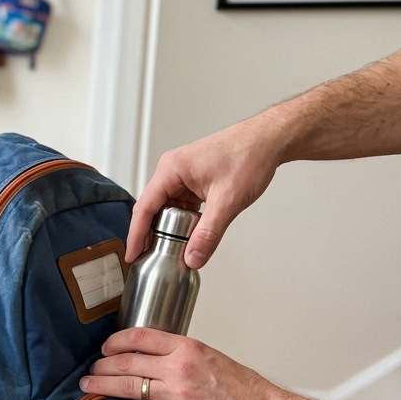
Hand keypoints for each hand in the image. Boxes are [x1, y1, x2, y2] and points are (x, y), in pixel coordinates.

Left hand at [78, 328, 286, 399]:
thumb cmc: (240, 387)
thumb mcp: (208, 356)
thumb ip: (178, 353)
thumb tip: (148, 353)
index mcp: (186, 348)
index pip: (138, 337)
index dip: (114, 342)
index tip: (105, 348)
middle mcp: (178, 368)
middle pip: (126, 362)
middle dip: (102, 367)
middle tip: (91, 372)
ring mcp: (178, 396)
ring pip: (128, 388)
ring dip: (102, 388)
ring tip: (88, 389)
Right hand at [127, 119, 282, 267]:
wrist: (268, 140)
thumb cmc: (249, 155)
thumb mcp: (227, 200)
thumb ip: (209, 232)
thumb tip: (193, 257)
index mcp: (171, 170)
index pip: (144, 208)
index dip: (136, 235)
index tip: (132, 255)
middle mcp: (171, 170)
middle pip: (152, 210)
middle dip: (151, 235)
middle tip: (152, 259)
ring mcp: (182, 175)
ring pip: (167, 209)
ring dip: (170, 229)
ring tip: (171, 250)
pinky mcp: (193, 181)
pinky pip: (180, 205)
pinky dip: (182, 221)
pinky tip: (189, 234)